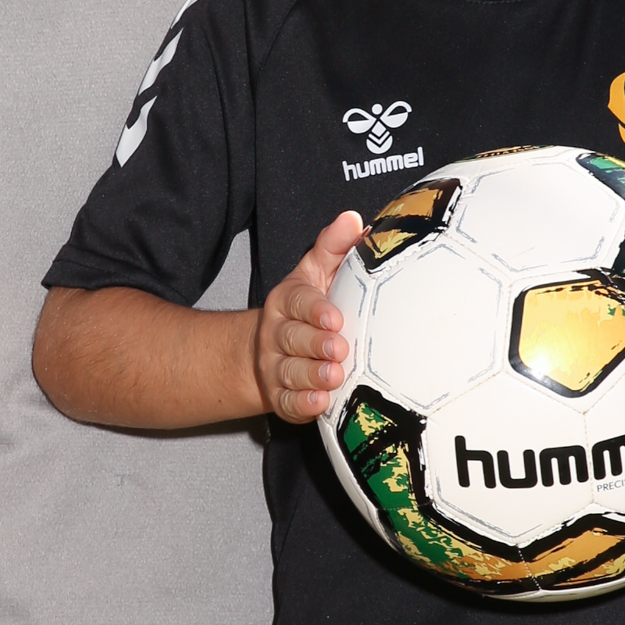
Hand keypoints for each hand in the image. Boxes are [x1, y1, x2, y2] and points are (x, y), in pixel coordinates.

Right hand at [255, 211, 365, 421]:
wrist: (271, 351)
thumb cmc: (307, 309)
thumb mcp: (316, 274)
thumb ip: (333, 248)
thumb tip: (353, 220)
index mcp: (287, 301)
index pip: (297, 302)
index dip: (315, 310)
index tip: (334, 317)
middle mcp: (276, 334)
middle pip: (292, 338)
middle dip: (315, 344)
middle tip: (338, 349)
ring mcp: (275, 367)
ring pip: (289, 371)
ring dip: (311, 375)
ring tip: (334, 377)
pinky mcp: (280, 397)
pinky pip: (288, 403)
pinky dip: (303, 404)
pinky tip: (321, 403)